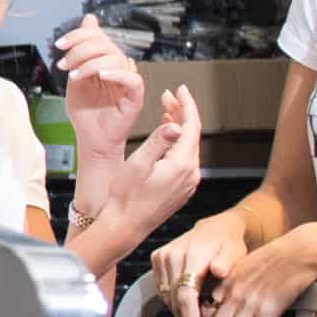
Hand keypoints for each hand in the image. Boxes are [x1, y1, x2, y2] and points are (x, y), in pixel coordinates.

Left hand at [52, 20, 150, 132]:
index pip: (97, 36)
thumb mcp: (76, 77)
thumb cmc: (86, 114)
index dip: (79, 35)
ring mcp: (127, 81)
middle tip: (65, 64)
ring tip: (75, 76)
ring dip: (91, 63)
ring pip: (116, 58)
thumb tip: (89, 19)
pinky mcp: (135, 96)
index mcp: (105, 61)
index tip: (60, 44)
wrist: (91, 140)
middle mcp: (118, 68)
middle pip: (106, 44)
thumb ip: (79, 51)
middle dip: (80, 50)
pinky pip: (132, 78)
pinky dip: (115, 73)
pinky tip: (100, 76)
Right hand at [67, 70, 206, 249]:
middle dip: (182, 112)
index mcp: (181, 165)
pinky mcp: (182, 190)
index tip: (180, 90)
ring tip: (166, 111)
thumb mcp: (138, 164)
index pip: (191, 126)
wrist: (124, 226)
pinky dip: (178, 144)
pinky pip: (186, 160)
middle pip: (192, 135)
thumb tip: (175, 124)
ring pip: (189, 147)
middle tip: (167, 96)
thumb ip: (158, 141)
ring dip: (180, 128)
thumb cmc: (125, 197)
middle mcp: (191, 174)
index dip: (187, 105)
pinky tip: (168, 138)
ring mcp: (188, 184)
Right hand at [145, 210, 251, 316]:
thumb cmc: (229, 244)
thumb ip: (226, 263)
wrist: (216, 227)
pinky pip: (161, 288)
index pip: (185, 294)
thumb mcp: (235, 252)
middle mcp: (172, 255)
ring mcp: (162, 256)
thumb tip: (218, 271)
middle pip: (174, 298)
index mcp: (192, 255)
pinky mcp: (157, 258)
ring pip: (166, 295)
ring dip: (179, 312)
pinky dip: (172, 301)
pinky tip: (186, 308)